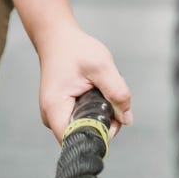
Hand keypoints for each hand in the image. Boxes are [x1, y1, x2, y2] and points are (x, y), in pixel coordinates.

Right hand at [36, 25, 132, 143]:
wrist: (57, 38)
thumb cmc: (75, 49)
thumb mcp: (101, 66)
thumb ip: (117, 92)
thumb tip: (127, 119)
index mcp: (55, 109)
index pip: (77, 140)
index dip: (99, 135)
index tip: (113, 119)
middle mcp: (51, 116)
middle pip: (82, 134)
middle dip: (103, 122)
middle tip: (112, 99)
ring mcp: (55, 114)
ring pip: (84, 126)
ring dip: (99, 113)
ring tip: (101, 89)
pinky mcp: (61, 109)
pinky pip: (81, 117)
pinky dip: (93, 108)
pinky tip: (96, 90)